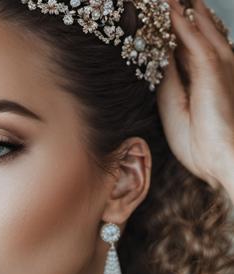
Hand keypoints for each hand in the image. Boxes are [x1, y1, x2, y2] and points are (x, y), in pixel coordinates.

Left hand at [156, 0, 233, 193]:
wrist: (221, 159)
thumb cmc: (200, 142)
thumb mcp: (174, 107)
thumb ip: (168, 79)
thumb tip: (160, 55)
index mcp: (203, 78)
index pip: (184, 46)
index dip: (169, 30)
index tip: (151, 16)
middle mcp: (214, 64)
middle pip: (193, 29)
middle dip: (177, 12)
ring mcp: (216, 62)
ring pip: (195, 25)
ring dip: (178, 8)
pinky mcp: (213, 66)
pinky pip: (193, 36)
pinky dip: (180, 20)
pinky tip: (169, 7)